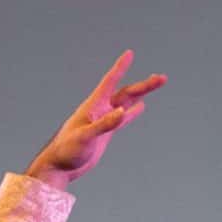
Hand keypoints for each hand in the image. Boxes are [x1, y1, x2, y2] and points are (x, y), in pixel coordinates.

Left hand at [27, 50, 165, 186]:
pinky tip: (141, 106)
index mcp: (93, 106)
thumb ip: (104, 124)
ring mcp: (103, 120)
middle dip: (144, 85)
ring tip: (157, 83)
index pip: (110, 82)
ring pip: (126, 102)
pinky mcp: (105, 132)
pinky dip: (132, 112)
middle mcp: (99, 110)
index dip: (120, 68)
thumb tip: (122, 112)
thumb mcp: (86, 137)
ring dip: (141, 94)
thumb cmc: (67, 151)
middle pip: (125, 92)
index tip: (129, 53)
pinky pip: (122, 119)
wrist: (60, 167)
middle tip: (162, 78)